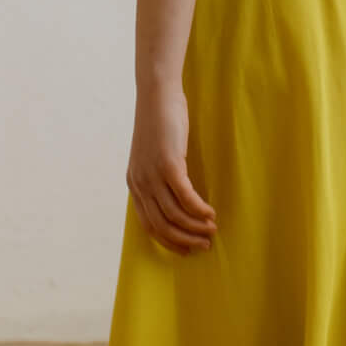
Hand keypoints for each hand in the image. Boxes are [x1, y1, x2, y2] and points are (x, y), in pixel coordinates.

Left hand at [127, 81, 216, 254]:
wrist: (157, 95)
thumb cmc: (160, 124)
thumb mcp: (153, 156)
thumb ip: (159, 178)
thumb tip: (178, 202)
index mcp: (134, 184)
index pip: (149, 225)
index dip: (169, 242)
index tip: (186, 250)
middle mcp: (140, 183)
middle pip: (162, 225)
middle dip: (184, 241)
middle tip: (205, 245)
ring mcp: (152, 174)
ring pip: (174, 215)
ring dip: (196, 228)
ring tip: (212, 231)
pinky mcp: (168, 164)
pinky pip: (185, 198)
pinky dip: (199, 210)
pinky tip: (211, 213)